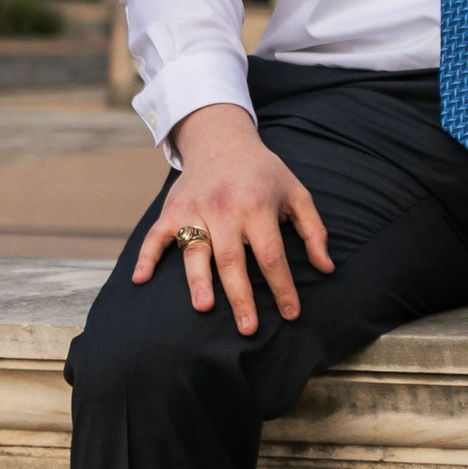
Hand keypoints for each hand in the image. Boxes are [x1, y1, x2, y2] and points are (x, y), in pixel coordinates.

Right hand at [134, 103, 332, 337]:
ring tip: (204, 307)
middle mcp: (224, 209)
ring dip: (198, 280)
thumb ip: (314, 230)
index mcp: (257, 206)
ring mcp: (194, 210)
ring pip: (195, 250)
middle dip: (241, 296)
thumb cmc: (263, 173)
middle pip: (232, 260)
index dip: (282, 287)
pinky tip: (140, 280)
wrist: (221, 139)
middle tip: (248, 328)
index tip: (291, 314)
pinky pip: (156, 236)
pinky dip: (146, 257)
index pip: (272, 255)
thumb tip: (327, 268)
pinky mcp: (171, 210)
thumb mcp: (296, 193)